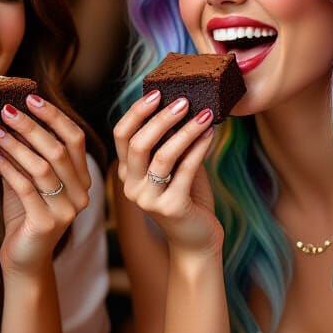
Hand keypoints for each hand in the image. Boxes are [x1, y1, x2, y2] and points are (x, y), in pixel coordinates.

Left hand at [0, 93, 91, 274]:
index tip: (30, 97)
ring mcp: (67, 210)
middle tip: (6, 109)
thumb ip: (25, 150)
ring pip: (42, 167)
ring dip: (15, 144)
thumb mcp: (27, 177)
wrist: (23, 259)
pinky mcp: (47, 224)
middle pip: (58, 149)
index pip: (75, 138)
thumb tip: (9, 111)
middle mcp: (82, 193)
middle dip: (31, 126)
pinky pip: (26, 188)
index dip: (54, 116)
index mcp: (82, 178)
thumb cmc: (24, 214)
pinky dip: (7, 168)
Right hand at [113, 89, 222, 254]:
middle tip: (184, 100)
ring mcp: (149, 199)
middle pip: (137, 144)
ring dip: (185, 131)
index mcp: (127, 173)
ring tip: (205, 114)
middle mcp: (131, 186)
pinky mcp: (171, 208)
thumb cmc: (188, 198)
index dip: (136, 112)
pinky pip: (185, 170)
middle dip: (161, 118)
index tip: (157, 93)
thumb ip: (172, 141)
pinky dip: (199, 147)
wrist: (197, 240)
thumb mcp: (175, 166)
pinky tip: (211, 133)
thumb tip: (181, 103)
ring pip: (162, 156)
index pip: (121, 135)